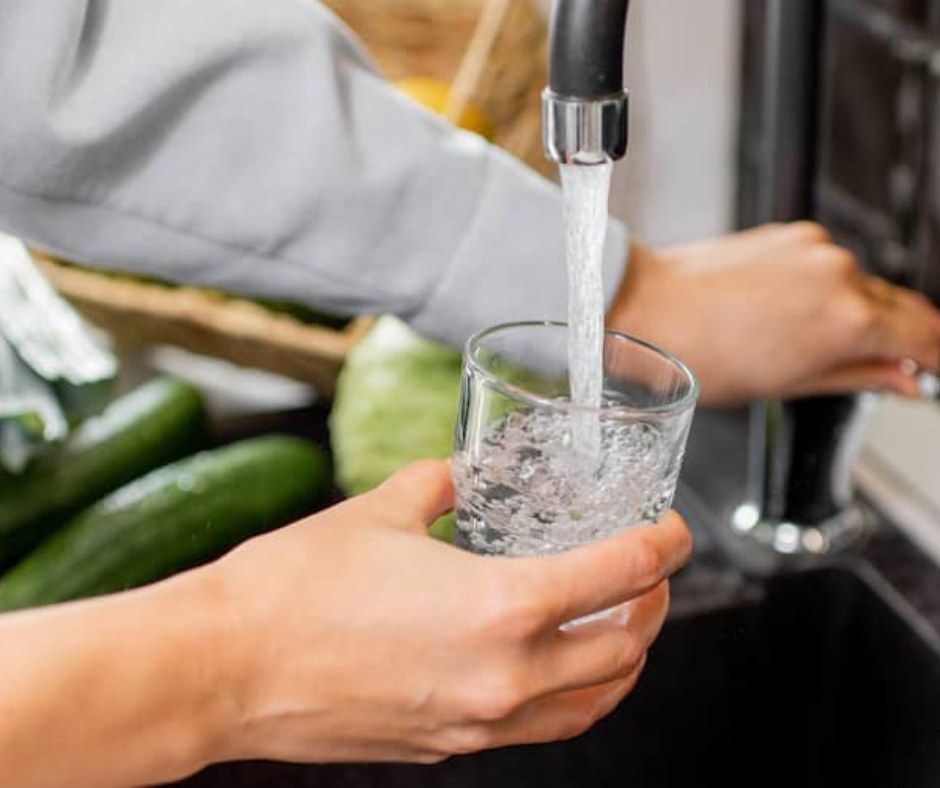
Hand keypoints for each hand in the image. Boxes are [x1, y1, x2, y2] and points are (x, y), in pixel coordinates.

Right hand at [207, 460, 690, 765]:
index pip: (618, 575)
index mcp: (498, 607)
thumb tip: (452, 477)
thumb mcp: (376, 514)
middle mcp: (504, 675)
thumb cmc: (293, 589)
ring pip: (593, 703)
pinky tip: (559, 671)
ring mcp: (479, 721)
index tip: (671, 529)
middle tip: (651, 570)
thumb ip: (432, 488)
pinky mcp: (450, 747)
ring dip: (625, 661)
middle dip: (653, 603)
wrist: (225, 670)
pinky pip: (541, 729)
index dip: (661, 546)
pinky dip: (575, 699)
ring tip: (624, 625)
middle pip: (623, 646)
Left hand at [609, 222, 939, 404]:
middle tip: (892, 365)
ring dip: (862, 311)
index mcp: (848, 319)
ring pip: (865, 284)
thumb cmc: (703, 354)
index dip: (937, 356)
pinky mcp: (792, 234)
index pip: (926, 336)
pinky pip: (830, 264)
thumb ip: (859, 377)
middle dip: (904, 337)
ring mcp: (816, 249)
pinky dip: (829, 288)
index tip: (932, 370)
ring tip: (822, 344)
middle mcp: (840, 274)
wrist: (650, 309)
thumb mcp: (789, 385)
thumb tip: (902, 379)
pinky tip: (797, 313)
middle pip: (902, 307)